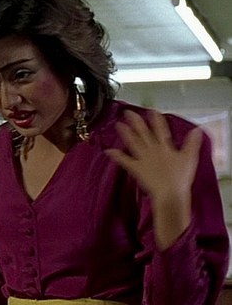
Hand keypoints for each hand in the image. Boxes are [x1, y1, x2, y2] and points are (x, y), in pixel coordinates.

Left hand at [105, 110, 202, 247]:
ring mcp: (142, 159)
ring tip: (118, 124)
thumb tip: (197, 129)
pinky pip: (124, 161)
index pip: (160, 130)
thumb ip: (192, 143)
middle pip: (143, 133)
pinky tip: (108, 150)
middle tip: (128, 112)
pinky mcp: (135, 168)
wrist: (170, 193)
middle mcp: (152, 150)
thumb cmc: (181, 177)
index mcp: (165, 147)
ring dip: (125, 134)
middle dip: (136, 122)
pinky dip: (116, 156)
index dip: (156, 119)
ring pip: (133, 143)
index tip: (151, 110)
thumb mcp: (190, 158)